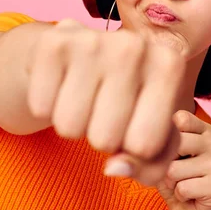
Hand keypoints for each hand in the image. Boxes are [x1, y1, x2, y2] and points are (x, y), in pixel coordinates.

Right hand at [27, 19, 186, 184]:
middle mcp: (134, 46)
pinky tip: (61, 85)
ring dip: (73, 125)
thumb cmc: (126, 99)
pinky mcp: (52, 43)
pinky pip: (41, 108)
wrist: (81, 53)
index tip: (133, 124)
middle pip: (105, 140)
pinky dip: (47, 106)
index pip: (145, 147)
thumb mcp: (152, 132)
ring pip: (69, 127)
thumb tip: (114, 169)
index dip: (132, 150)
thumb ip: (151, 165)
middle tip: (103, 111)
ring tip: (83, 98)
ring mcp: (91, 41)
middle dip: (100, 138)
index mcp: (170, 66)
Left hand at [105, 110, 210, 209]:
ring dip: (170, 182)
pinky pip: (183, 187)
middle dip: (164, 164)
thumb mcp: (152, 158)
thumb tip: (114, 165)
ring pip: (174, 169)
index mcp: (201, 128)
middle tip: (172, 172)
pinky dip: (179, 195)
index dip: (161, 139)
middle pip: (173, 145)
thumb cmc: (169, 177)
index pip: (176, 119)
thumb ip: (138, 151)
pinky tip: (188, 195)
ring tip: (180, 183)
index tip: (165, 151)